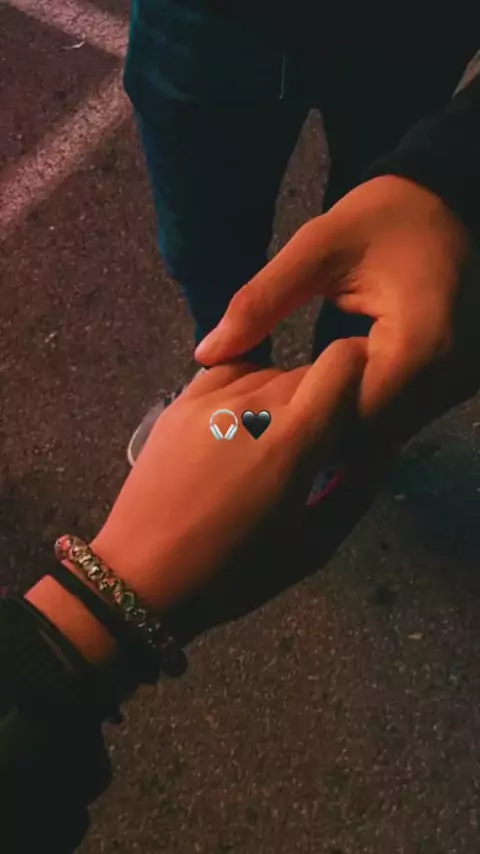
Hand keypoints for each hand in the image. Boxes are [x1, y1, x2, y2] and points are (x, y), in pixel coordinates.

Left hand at [91, 342, 365, 613]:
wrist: (142, 578)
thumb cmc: (234, 573)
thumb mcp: (313, 547)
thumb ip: (355, 490)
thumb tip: (377, 448)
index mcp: (295, 438)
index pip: (343, 361)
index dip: (361, 372)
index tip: (359, 406)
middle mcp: (254, 403)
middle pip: (308, 370)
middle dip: (323, 398)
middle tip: (314, 442)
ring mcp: (210, 398)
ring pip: (267, 370)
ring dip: (282, 396)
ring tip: (270, 440)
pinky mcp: (178, 402)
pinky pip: (226, 373)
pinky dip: (244, 388)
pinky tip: (238, 422)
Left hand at [196, 176, 479, 441]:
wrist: (448, 204)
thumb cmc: (383, 217)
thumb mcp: (317, 248)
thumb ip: (261, 301)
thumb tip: (205, 352)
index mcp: (418, 345)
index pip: (351, 412)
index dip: (300, 417)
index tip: (254, 414)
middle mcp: (445, 379)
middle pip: (368, 434)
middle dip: (315, 430)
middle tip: (263, 424)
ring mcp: (451, 387)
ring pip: (382, 434)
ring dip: (336, 428)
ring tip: (288, 414)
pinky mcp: (448, 386)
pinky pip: (396, 419)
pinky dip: (357, 415)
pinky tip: (324, 403)